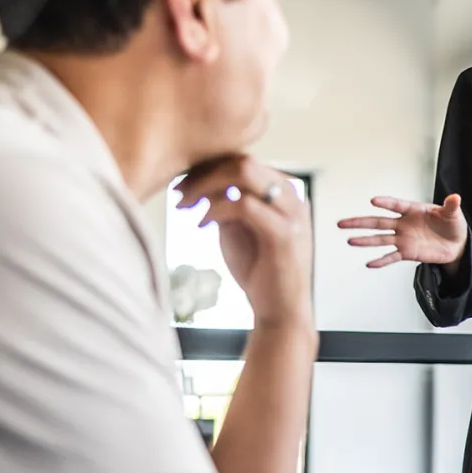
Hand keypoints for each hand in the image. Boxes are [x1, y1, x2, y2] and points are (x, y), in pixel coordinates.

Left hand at [175, 156, 312, 326]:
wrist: (280, 312)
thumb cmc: (260, 273)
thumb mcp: (239, 230)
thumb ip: (228, 203)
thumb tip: (202, 181)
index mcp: (285, 192)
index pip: (245, 161)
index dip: (209, 166)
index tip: (181, 184)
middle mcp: (293, 196)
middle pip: (244, 160)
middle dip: (204, 172)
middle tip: (178, 193)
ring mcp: (292, 213)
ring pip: (244, 173)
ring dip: (206, 186)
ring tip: (184, 206)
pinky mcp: (284, 234)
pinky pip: (243, 205)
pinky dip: (215, 210)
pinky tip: (201, 225)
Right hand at [337, 194, 467, 269]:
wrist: (456, 245)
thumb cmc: (452, 225)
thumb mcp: (454, 214)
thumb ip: (451, 206)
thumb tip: (455, 198)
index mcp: (413, 210)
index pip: (396, 205)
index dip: (386, 203)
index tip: (374, 201)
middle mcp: (404, 224)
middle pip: (378, 222)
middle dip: (360, 222)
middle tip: (342, 223)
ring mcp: (403, 239)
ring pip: (380, 239)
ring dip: (365, 241)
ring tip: (350, 241)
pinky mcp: (407, 252)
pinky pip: (391, 257)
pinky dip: (381, 261)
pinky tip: (369, 264)